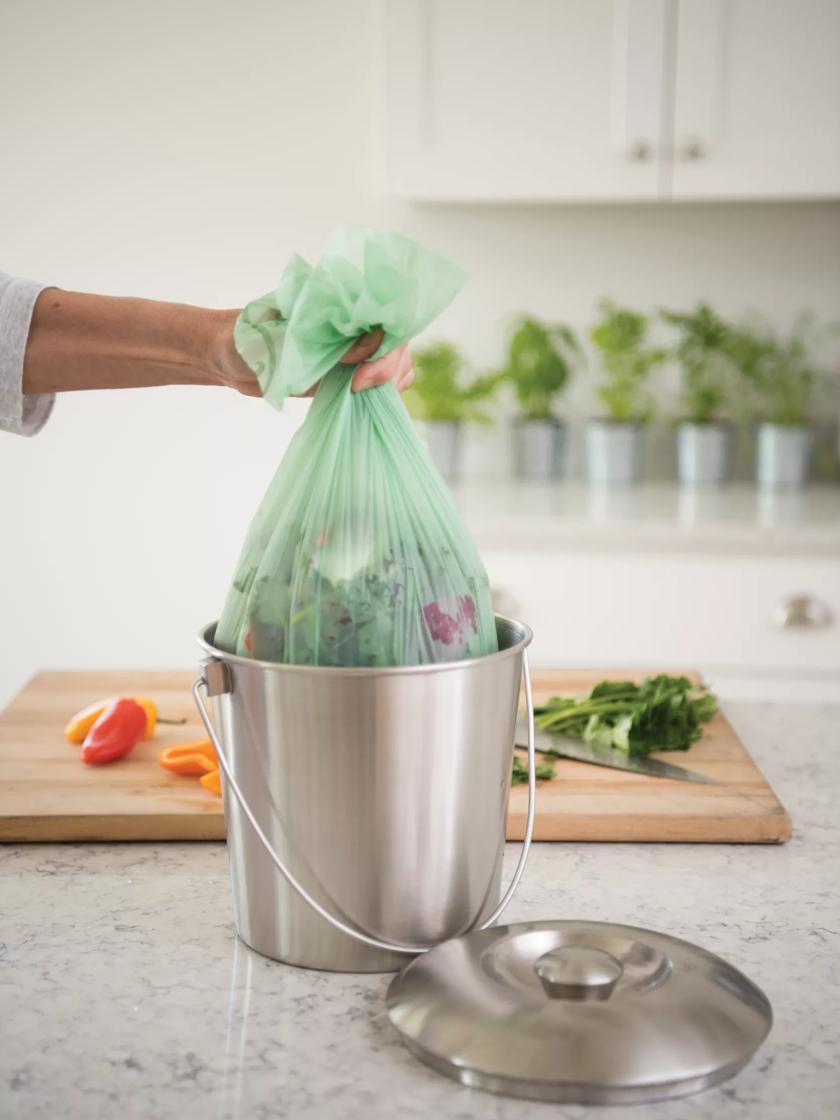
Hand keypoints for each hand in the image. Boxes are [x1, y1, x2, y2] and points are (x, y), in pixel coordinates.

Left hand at [213, 315, 414, 397]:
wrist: (226, 356)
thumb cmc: (244, 340)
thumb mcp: (276, 341)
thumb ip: (315, 342)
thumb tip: (359, 351)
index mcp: (335, 300)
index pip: (384, 315)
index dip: (382, 345)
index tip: (356, 370)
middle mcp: (350, 320)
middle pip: (397, 339)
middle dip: (388, 367)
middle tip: (356, 390)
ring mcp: (352, 345)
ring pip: (396, 359)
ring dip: (391, 381)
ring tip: (362, 396)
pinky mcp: (347, 368)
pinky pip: (381, 378)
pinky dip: (384, 391)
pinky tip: (367, 400)